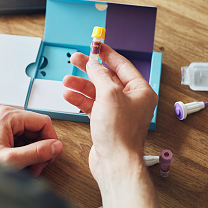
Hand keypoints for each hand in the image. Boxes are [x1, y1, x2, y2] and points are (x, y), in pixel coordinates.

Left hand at [0, 105, 62, 176]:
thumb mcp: (11, 160)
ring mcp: (5, 121)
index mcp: (9, 115)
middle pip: (38, 128)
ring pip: (32, 134)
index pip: (43, 121)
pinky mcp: (3, 130)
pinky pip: (24, 138)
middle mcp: (7, 114)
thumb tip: (56, 146)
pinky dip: (27, 151)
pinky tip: (23, 163)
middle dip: (42, 148)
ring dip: (35, 151)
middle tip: (39, 165)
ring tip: (30, 167)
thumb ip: (36, 152)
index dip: (51, 139)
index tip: (51, 155)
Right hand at [62, 44, 157, 180]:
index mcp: (140, 91)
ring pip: (97, 91)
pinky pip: (92, 105)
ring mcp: (118, 111)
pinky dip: (80, 99)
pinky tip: (69, 95)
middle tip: (75, 59)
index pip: (122, 65)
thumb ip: (100, 75)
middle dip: (89, 69)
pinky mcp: (106, 122)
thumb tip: (94, 63)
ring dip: (81, 85)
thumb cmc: (120, 133)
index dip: (107, 54)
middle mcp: (131, 100)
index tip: (96, 45)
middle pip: (107, 77)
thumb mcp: (108, 94)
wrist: (115, 162)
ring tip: (67, 80)